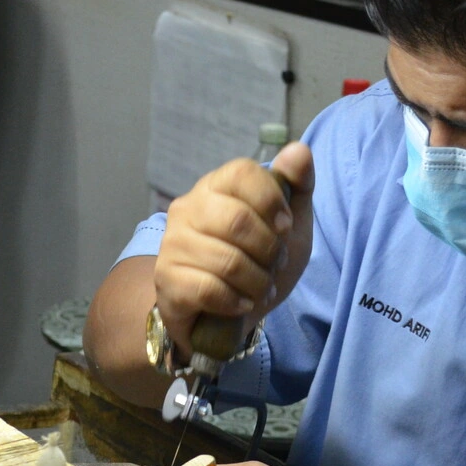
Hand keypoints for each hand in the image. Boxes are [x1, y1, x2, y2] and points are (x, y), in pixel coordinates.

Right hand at [155, 145, 314, 356]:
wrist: (225, 315)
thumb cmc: (256, 261)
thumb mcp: (290, 226)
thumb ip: (297, 187)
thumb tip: (299, 150)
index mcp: (217, 185)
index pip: (242, 173)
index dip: (272, 201)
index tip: (285, 227)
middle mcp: (188, 207)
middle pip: (237, 220)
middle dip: (269, 249)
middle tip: (275, 264)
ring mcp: (173, 243)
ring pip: (227, 260)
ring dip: (257, 281)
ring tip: (261, 288)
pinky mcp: (167, 279)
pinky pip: (209, 288)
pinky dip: (236, 300)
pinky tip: (241, 303)